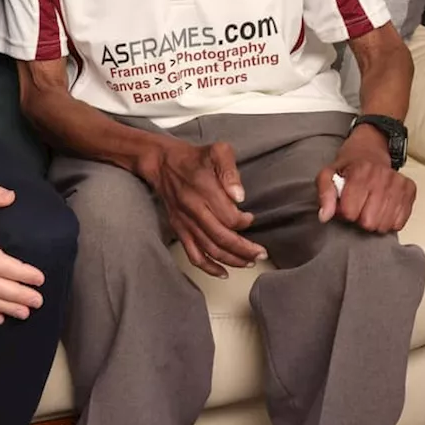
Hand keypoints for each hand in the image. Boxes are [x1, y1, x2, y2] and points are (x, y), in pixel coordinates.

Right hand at [138, 140, 267, 278]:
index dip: (244, 222)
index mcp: (203, 189)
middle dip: (245, 249)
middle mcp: (193, 209)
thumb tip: (239, 196)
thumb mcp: (218, 151)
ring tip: (249, 262)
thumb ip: (230, 172)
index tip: (251, 218)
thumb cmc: (195, 157)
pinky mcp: (179, 229)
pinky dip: (209, 267)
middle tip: (261, 253)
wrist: (163, 162)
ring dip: (232, 260)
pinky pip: (193, 254)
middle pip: (222, 238)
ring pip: (210, 249)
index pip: (229, 217)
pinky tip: (224, 272)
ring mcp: (185, 222)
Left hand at [315, 130, 415, 232]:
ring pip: (384, 225)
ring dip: (374, 221)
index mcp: (361, 171)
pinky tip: (382, 208)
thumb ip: (324, 194)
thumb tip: (324, 216)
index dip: (344, 212)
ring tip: (369, 207)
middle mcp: (382, 176)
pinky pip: (399, 223)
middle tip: (358, 205)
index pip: (350, 212)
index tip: (345, 203)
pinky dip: (389, 220)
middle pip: (368, 222)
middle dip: (359, 218)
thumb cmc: (349, 167)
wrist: (370, 151)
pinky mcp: (410, 190)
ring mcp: (398, 183)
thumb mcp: (328, 174)